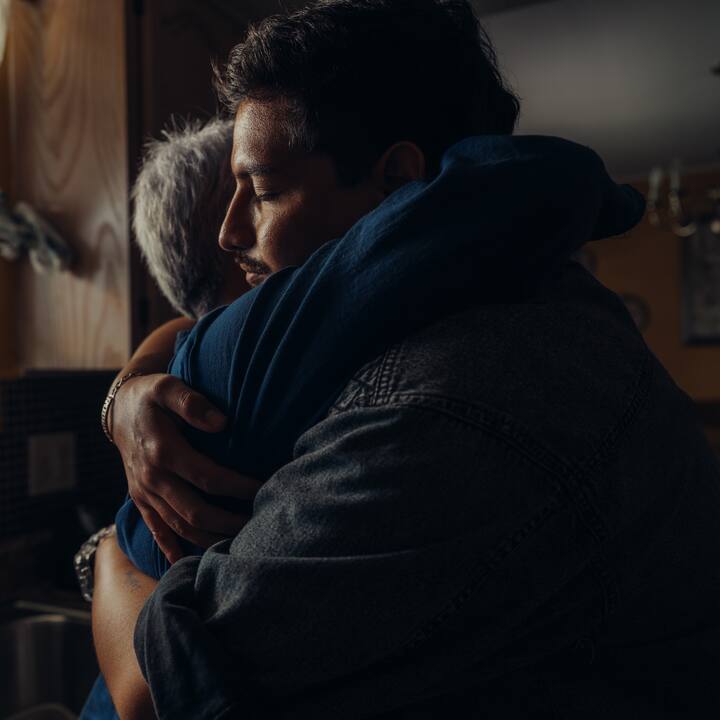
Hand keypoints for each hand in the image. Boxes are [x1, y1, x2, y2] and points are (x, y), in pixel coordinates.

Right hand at [111, 373, 260, 563]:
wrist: (118, 409)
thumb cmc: (151, 396)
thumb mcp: (167, 387)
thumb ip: (192, 403)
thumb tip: (221, 423)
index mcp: (163, 452)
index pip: (208, 478)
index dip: (238, 487)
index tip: (263, 489)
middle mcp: (152, 478)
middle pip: (195, 512)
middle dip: (229, 523)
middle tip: (258, 525)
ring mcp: (144, 493)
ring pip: (179, 527)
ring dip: (210, 539)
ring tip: (240, 543)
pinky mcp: (140, 500)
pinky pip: (156, 529)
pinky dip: (172, 548)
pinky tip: (189, 562)